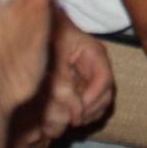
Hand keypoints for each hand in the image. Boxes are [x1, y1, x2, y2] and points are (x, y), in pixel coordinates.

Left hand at [52, 10, 115, 125]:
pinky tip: (69, 116)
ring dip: (88, 113)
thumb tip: (75, 111)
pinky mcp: (83, 82)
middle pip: (107, 94)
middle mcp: (98, 65)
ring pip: (101, 101)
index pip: (104, 80)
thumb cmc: (48, 37)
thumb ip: (62, 83)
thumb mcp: (54, 58)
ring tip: (70, 120)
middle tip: (73, 120)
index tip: (77, 112)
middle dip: (91, 109)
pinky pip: (90, 101)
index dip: (93, 98)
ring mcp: (91, 75)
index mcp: (95, 53)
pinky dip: (82, 111)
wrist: (39, 26)